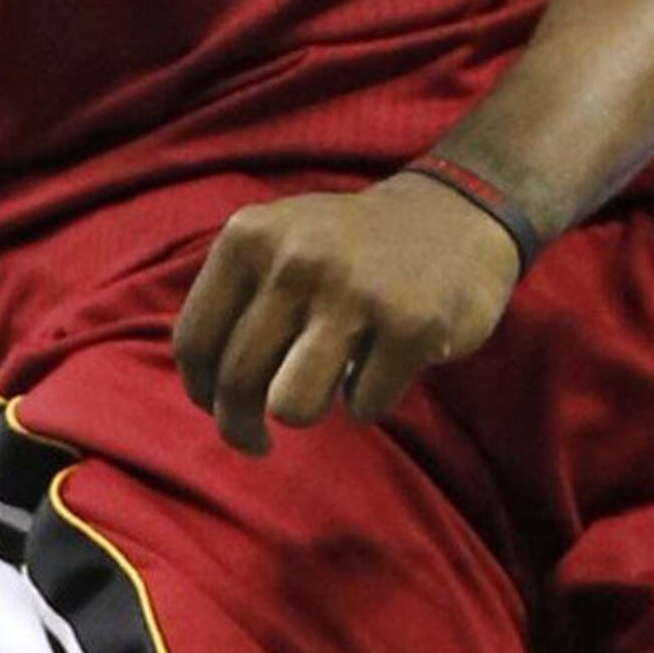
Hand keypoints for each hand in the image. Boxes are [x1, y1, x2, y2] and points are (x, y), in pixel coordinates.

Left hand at [174, 170, 524, 454]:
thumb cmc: (354, 246)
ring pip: (291, 405)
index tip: (216, 410)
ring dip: (306, 411)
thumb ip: (236, 297)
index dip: (201, 392)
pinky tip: (384, 363)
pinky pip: (363, 405)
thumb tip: (205, 391)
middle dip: (241, 427)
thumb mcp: (281, 240)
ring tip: (326, 387)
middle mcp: (297, 260)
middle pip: (238, 382)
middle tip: (255, 441)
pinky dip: (370, 398)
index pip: (195, 341)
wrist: (458, 212)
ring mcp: (355, 292)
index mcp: (251, 236)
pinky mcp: (411, 326)